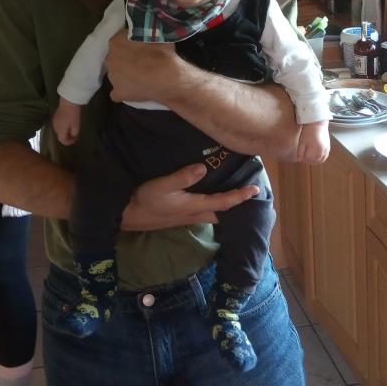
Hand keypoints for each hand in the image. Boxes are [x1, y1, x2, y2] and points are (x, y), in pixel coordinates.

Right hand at [52, 98, 80, 144]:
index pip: (62, 140)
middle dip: (67, 137)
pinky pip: (58, 125)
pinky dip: (63, 127)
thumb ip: (74, 133)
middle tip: (75, 136)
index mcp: (60, 130)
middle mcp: (55, 127)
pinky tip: (68, 124)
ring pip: (59, 130)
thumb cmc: (73, 114)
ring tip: (72, 130)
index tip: (75, 140)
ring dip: (65, 132)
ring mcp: (54, 121)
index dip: (68, 142)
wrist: (69, 101)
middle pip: (60, 136)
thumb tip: (73, 136)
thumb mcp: (76, 125)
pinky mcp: (55, 116)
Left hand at [106, 32, 181, 102]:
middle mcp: (110, 59)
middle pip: (115, 58)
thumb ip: (144, 33)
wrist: (167, 78)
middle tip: (139, 61)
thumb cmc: (161, 53)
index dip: (129, 44)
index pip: (119, 41)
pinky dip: (124, 91)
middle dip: (124, 59)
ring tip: (139, 77)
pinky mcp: (118, 93)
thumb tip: (144, 32)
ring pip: (116, 74)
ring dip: (124, 75)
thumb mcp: (154, 35)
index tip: (139, 47)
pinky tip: (134, 90)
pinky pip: (117, 92)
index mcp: (116, 43)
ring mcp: (112, 78)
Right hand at [122, 163, 259, 230]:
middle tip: (252, 193)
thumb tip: (204, 168)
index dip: (241, 196)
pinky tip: (215, 197)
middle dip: (239, 203)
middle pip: (223, 211)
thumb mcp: (162, 186)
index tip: (256, 190)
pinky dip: (217, 205)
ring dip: (228, 205)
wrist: (130, 216)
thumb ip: (183, 177)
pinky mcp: (183, 216)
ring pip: (215, 213)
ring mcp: (189, 217)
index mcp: (195, 206)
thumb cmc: (146, 200)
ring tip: (238, 194)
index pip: (224, 202)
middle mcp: (196, 214)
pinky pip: (207, 212)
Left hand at [296, 121, 329, 163]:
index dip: (303, 158)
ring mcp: (326, 150)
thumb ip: (300, 152)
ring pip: (320, 160)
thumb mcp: (301, 142)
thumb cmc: (308, 132)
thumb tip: (299, 160)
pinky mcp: (328, 147)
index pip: (307, 160)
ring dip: (315, 160)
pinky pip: (325, 156)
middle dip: (308, 160)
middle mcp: (322, 152)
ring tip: (310, 155)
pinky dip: (321, 158)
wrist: (317, 123)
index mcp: (314, 152)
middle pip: (314, 161)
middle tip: (304, 155)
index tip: (300, 154)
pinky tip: (317, 155)